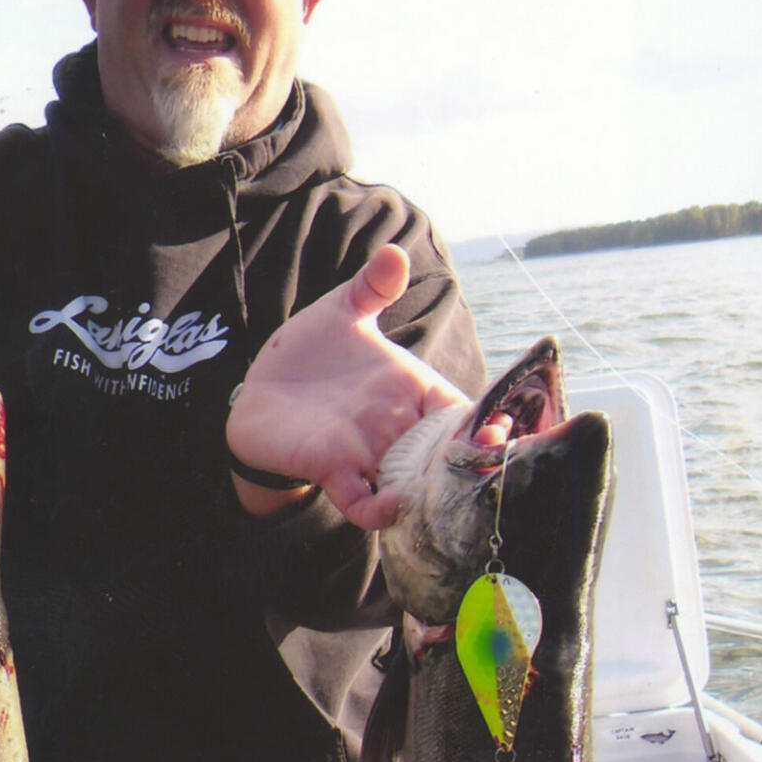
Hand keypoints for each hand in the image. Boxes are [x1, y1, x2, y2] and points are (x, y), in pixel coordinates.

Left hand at [226, 244, 467, 529]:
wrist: (260, 389)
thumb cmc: (311, 352)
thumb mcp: (342, 313)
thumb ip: (371, 287)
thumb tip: (393, 251)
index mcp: (411, 388)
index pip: (464, 412)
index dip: (491, 423)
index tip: (501, 427)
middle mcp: (398, 426)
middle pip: (450, 457)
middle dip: (473, 466)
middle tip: (486, 463)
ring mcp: (368, 452)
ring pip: (415, 486)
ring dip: (431, 494)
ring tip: (443, 491)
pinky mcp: (333, 469)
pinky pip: (364, 503)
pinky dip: (380, 509)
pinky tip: (391, 505)